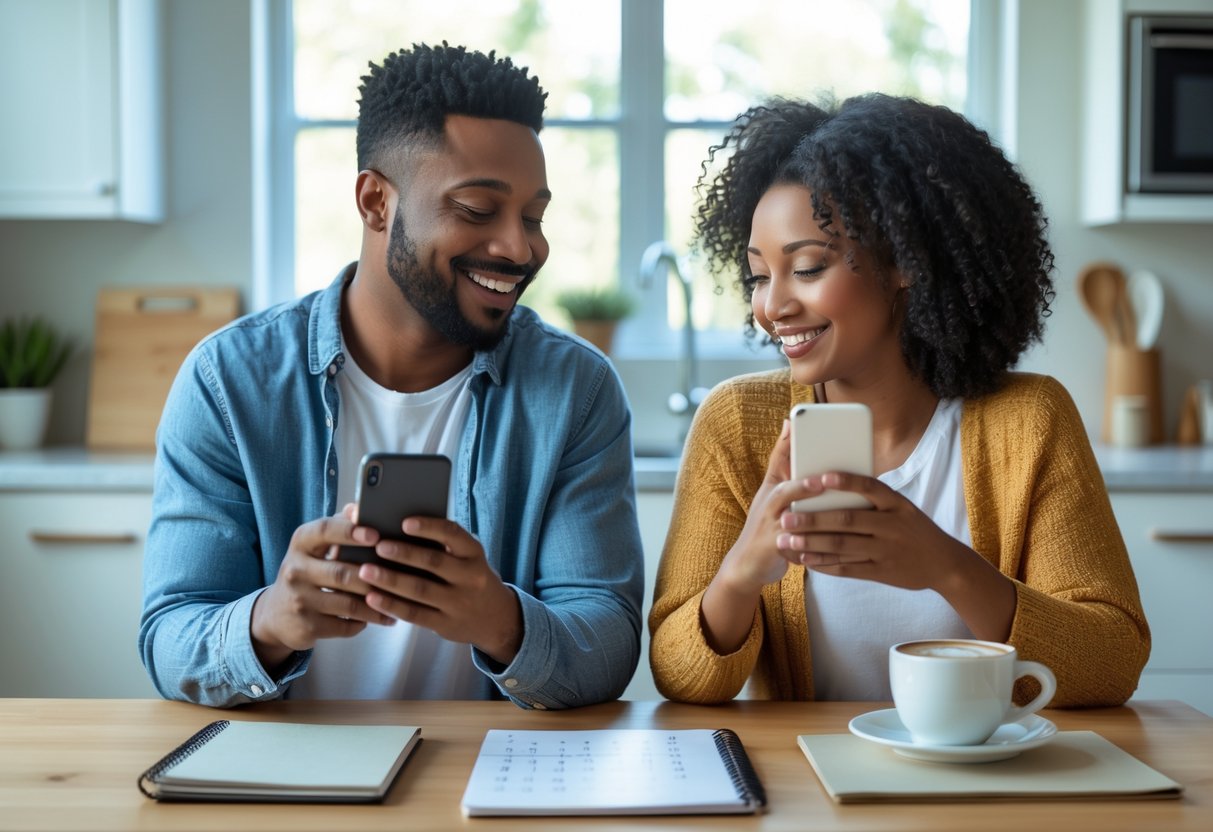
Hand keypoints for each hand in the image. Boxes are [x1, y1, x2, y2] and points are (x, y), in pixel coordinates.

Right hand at [251, 506, 395, 671]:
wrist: (276, 615)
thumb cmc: (307, 571)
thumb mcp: (315, 546)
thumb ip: (338, 526)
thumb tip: (360, 506)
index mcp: (301, 543)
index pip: (325, 531)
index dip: (351, 532)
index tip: (376, 534)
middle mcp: (295, 570)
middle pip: (342, 573)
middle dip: (374, 576)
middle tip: (402, 576)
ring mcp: (300, 601)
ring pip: (348, 603)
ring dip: (377, 604)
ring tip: (400, 601)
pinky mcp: (307, 626)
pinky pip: (346, 626)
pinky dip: (366, 622)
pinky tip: (382, 617)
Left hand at [356, 516, 523, 665]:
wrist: (496, 618)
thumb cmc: (470, 577)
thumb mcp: (468, 557)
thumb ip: (443, 544)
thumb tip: (398, 524)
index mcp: (474, 553)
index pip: (453, 535)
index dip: (429, 527)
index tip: (404, 522)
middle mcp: (470, 577)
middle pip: (434, 563)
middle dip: (404, 554)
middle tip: (378, 546)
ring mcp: (458, 603)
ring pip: (420, 590)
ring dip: (390, 580)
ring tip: (365, 571)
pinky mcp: (445, 624)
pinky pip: (415, 614)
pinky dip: (391, 605)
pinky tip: (371, 597)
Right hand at [699, 420, 819, 652]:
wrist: (747, 563)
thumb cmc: (768, 522)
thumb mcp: (772, 489)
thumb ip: (783, 459)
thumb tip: (789, 423)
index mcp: (774, 488)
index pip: (779, 462)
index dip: (789, 445)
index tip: (800, 425)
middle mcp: (769, 505)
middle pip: (784, 488)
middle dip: (804, 481)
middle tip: (824, 477)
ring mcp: (770, 527)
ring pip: (791, 516)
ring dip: (809, 506)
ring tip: (828, 498)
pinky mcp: (774, 549)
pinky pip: (795, 544)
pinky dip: (813, 540)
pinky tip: (833, 537)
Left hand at [776, 471, 1016, 638]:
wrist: (945, 563)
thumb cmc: (914, 529)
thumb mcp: (902, 508)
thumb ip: (874, 499)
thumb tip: (833, 483)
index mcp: (897, 504)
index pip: (870, 487)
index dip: (846, 481)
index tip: (820, 477)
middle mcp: (892, 526)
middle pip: (848, 520)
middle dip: (813, 520)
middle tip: (786, 518)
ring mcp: (887, 550)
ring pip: (843, 546)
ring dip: (812, 544)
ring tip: (788, 541)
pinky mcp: (882, 572)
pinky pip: (848, 568)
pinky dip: (825, 565)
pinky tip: (806, 560)